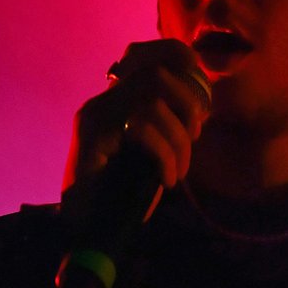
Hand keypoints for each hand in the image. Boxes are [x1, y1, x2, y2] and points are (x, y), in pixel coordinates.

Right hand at [62, 39, 208, 217]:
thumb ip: (169, 127)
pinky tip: (166, 179)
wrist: (85, 230)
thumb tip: (201, 112)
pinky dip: (164, 154)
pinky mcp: (90, 137)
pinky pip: (142, 128)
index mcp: (118, 101)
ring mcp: (94, 116)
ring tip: (178, 171)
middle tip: (193, 139)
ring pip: (153, 101)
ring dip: (177, 139)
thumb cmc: (122, 196)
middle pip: (157, 73)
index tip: (202, 110)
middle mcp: (103, 101)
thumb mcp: (153, 154)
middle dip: (188, 105)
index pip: (152, 57)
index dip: (184, 68)